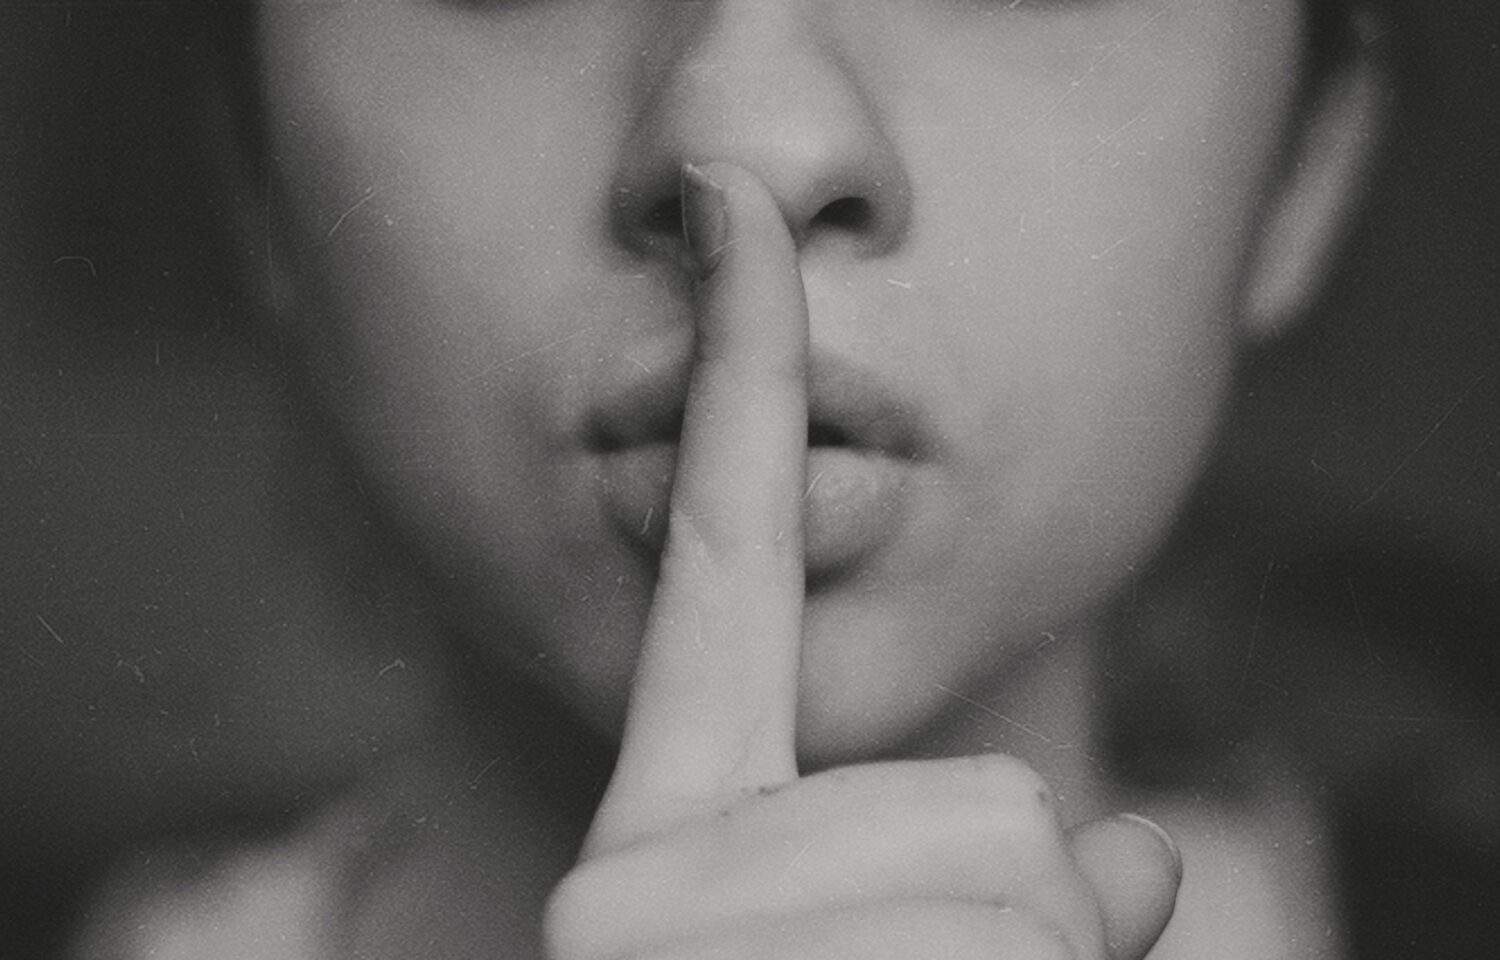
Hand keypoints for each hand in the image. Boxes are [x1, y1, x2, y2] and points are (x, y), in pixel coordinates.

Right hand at [544, 162, 1179, 959]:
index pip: (721, 559)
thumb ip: (1005, 879)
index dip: (739, 376)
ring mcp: (671, 919)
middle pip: (983, 787)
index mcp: (668, 834)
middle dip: (1017, 908)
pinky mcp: (700, 952)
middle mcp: (640, 867)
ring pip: (1025, 856)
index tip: (731, 209)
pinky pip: (1037, 927)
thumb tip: (1150, 851)